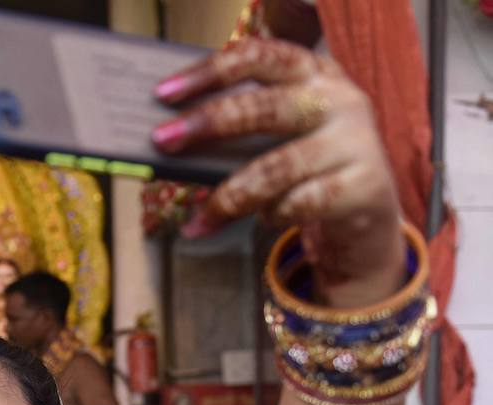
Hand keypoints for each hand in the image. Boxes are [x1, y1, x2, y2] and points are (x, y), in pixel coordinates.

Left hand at [154, 38, 404, 302]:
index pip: (261, 57)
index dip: (211, 71)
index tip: (164, 94)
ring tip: (201, 220)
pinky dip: (272, 215)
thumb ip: (241, 127)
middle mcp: (339, 100)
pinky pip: (300, 202)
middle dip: (209, 122)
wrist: (367, 213)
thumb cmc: (307, 167)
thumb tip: (171, 138)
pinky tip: (262, 220)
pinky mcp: (363, 185)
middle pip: (265, 106)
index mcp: (314, 74)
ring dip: (230, 197)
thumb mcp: (281, 134)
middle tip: (163, 141)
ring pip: (278, 167)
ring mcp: (355, 142)